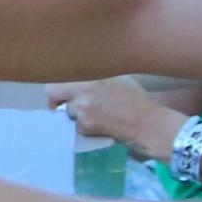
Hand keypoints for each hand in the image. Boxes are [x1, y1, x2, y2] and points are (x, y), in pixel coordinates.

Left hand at [48, 75, 185, 156]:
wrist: (148, 123)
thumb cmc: (137, 99)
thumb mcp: (116, 78)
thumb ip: (94, 77)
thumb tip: (77, 78)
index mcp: (91, 74)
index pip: (59, 75)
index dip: (57, 85)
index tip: (60, 91)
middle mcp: (83, 88)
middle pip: (52, 92)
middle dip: (56, 100)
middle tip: (60, 106)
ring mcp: (82, 108)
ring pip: (67, 111)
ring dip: (77, 114)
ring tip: (97, 115)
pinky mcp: (85, 125)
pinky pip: (78, 126)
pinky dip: (86, 128)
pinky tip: (102, 125)